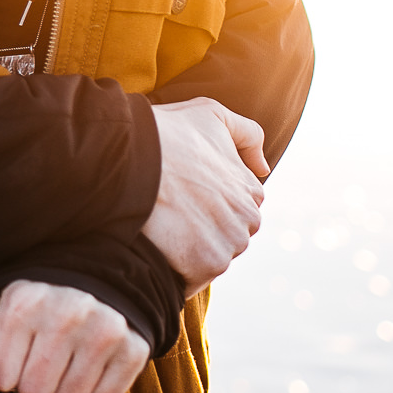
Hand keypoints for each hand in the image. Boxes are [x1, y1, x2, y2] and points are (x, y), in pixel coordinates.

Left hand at [0, 280, 148, 392]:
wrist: (90, 280)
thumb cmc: (29, 304)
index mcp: (24, 301)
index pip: (3, 379)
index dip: (6, 373)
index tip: (17, 350)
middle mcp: (67, 311)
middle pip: (36, 391)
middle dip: (34, 382)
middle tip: (42, 355)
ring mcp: (105, 328)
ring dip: (63, 388)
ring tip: (66, 357)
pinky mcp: (134, 346)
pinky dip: (94, 390)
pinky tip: (91, 362)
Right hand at [142, 97, 267, 293]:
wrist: (129, 157)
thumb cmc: (165, 134)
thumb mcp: (211, 114)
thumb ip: (247, 134)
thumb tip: (264, 168)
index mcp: (251, 190)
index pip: (233, 210)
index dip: (204, 204)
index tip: (180, 197)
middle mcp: (248, 219)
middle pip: (223, 236)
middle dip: (199, 230)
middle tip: (166, 213)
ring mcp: (230, 244)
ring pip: (209, 257)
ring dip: (186, 251)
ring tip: (158, 228)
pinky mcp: (207, 266)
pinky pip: (192, 278)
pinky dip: (175, 270)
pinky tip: (155, 247)